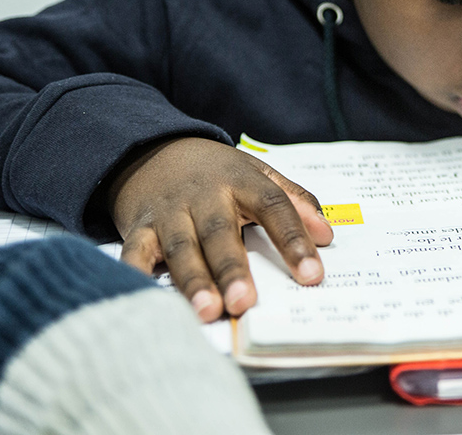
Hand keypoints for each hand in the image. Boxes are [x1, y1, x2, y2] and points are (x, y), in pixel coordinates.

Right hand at [105, 136, 333, 321]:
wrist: (153, 150)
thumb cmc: (216, 172)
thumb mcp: (258, 173)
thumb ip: (294, 201)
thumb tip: (327, 234)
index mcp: (241, 181)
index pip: (273, 207)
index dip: (293, 240)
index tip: (312, 274)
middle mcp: (204, 196)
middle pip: (220, 233)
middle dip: (232, 269)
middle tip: (245, 303)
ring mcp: (169, 213)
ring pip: (181, 248)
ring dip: (193, 280)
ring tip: (208, 311)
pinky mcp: (138, 229)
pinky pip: (135, 253)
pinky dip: (136, 274)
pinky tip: (146, 299)